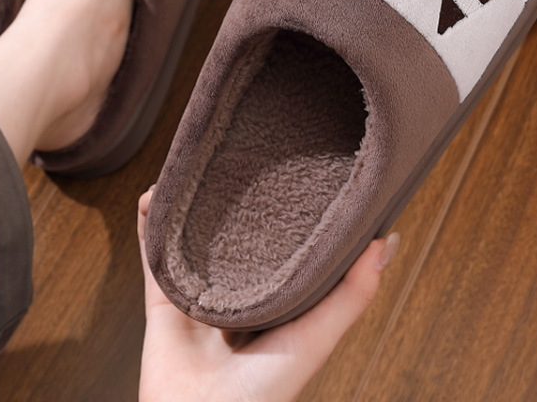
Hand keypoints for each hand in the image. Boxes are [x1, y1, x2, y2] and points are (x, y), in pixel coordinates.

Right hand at [137, 188, 399, 401]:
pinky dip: (148, 226)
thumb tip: (388, 241)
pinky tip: (152, 196)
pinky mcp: (163, 302)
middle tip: (241, 158)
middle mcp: (237, 296)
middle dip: (236, 204)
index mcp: (275, 303)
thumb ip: (352, 294)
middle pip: (234, 241)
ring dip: (188, 207)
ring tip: (194, 170)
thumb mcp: (317, 337)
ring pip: (190, 241)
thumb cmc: (267, 394)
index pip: (283, 248)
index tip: (296, 174)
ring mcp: (198, 297)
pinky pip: (152, 257)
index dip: (289, 213)